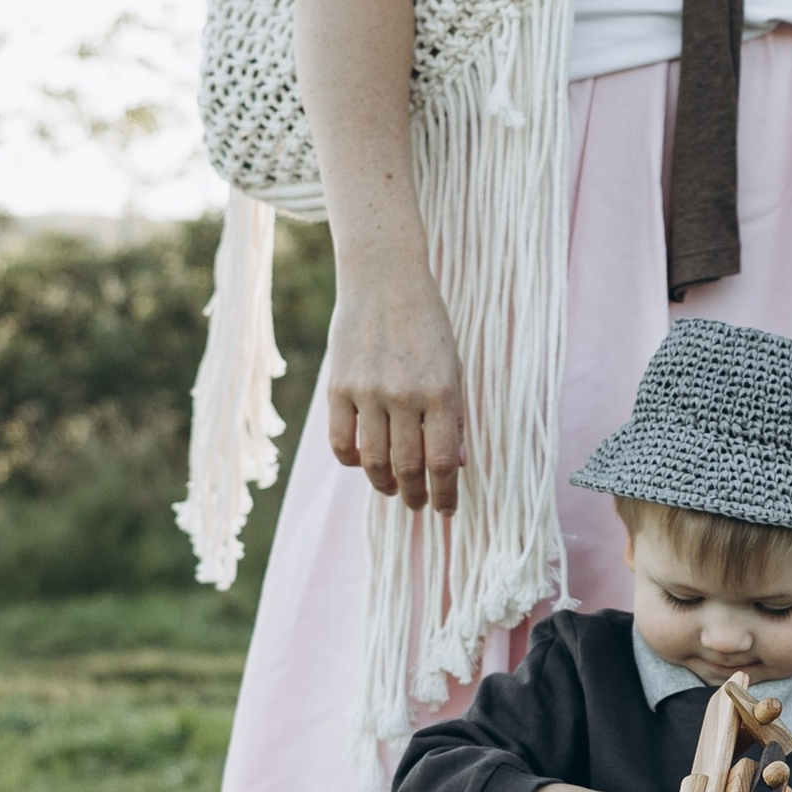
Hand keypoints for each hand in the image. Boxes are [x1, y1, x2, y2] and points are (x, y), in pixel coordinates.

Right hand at [326, 267, 465, 512]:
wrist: (384, 280)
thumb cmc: (427, 326)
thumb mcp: (453, 367)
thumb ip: (454, 417)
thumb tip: (454, 465)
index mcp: (442, 391)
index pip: (442, 462)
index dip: (445, 495)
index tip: (447, 510)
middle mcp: (404, 395)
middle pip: (407, 468)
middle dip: (414, 496)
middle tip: (417, 505)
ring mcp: (367, 392)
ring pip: (372, 462)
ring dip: (384, 485)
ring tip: (392, 489)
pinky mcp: (338, 387)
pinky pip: (341, 442)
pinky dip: (352, 462)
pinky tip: (363, 464)